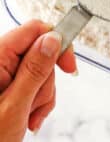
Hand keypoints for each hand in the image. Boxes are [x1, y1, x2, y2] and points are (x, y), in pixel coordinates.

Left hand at [0, 20, 76, 141]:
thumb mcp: (15, 105)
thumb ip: (34, 69)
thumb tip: (53, 39)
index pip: (34, 30)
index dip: (56, 42)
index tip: (68, 64)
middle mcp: (1, 61)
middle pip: (41, 52)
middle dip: (47, 79)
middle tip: (37, 102)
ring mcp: (6, 73)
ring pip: (41, 69)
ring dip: (43, 93)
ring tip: (30, 114)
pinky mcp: (11, 83)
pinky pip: (36, 82)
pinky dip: (39, 99)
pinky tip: (29, 116)